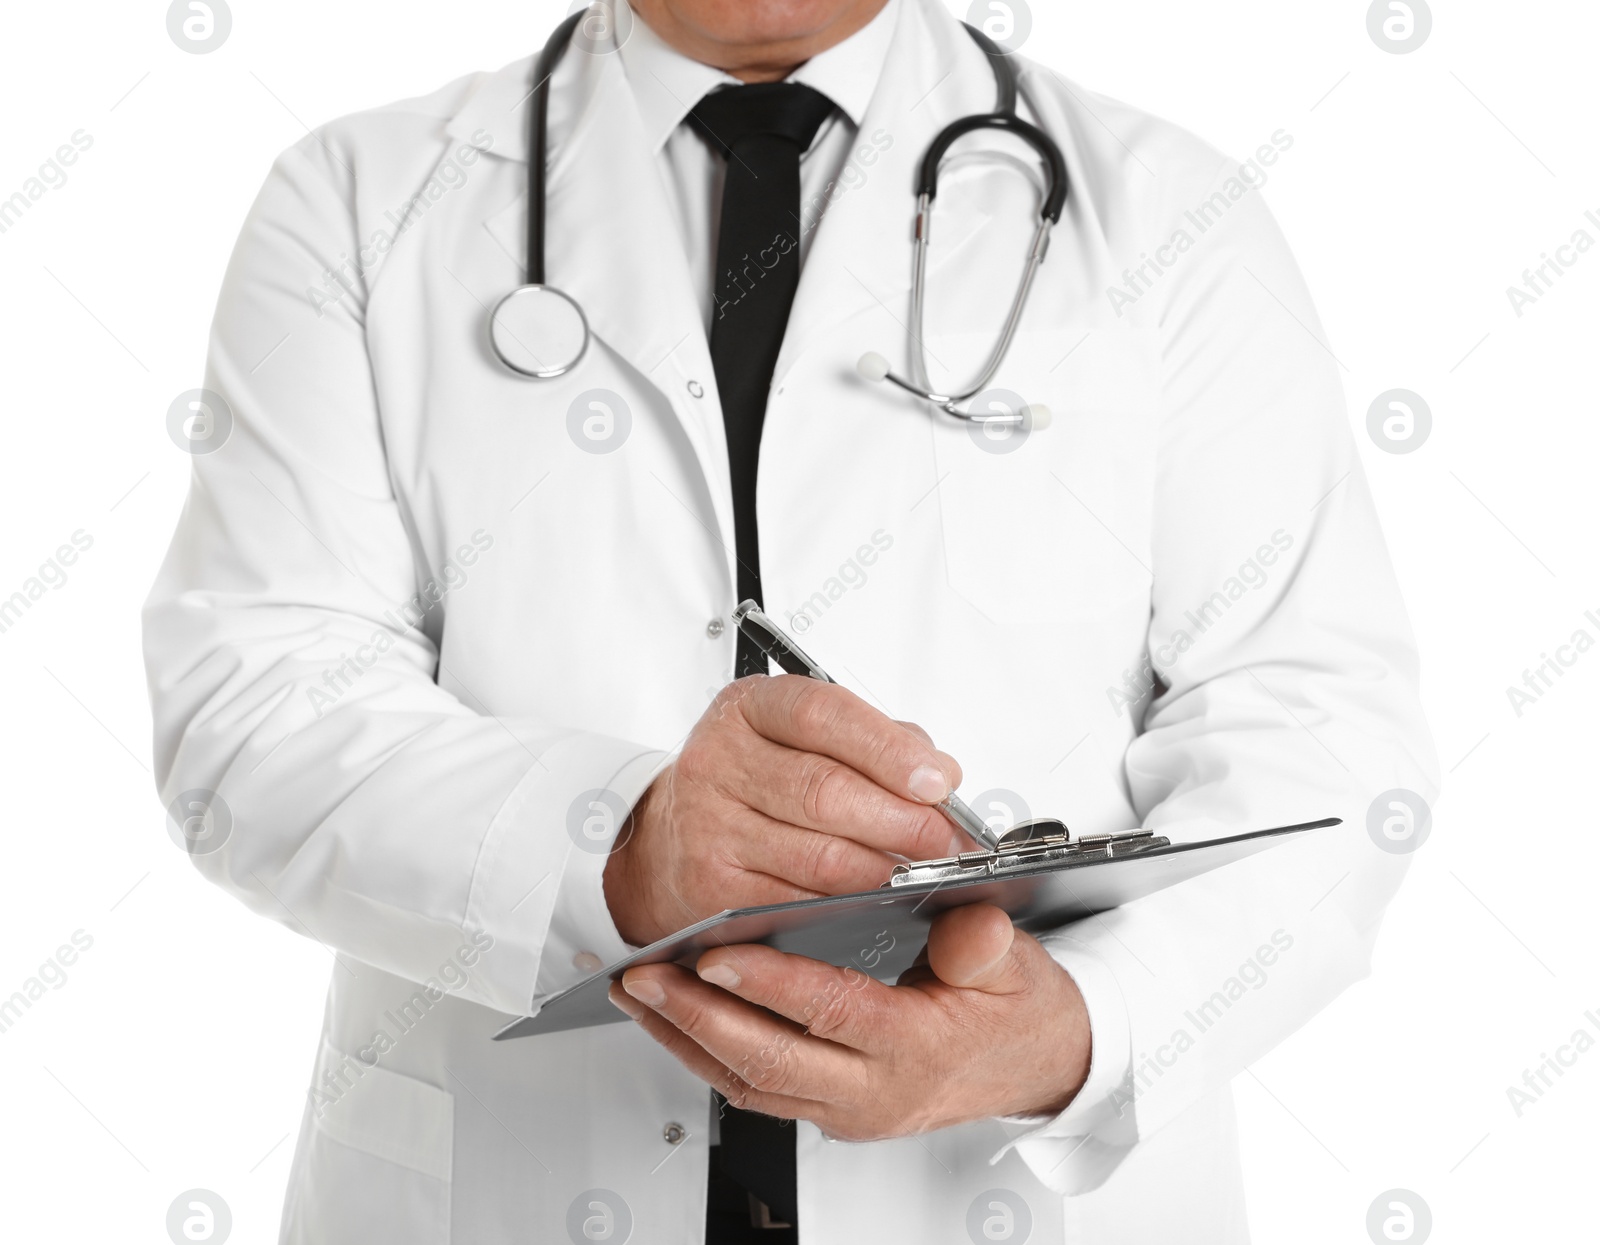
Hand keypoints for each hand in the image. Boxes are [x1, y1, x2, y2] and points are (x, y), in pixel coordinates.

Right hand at [603, 675, 965, 946]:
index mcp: (750, 708)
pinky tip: (874, 901)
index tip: (936, 781)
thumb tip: (941, 774)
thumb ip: (877, 744)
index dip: (887, 750)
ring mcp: (709, 826)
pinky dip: (848, 906)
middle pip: (825, 791)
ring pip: (818, 856)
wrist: (669, 840)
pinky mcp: (710, 887)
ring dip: (884, 869)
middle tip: (946, 841)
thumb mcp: (803, 739)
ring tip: (921, 872)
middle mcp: (719, 760)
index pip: (822, 715)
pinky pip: (797, 904)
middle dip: (901, 821)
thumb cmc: (754, 783)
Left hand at [607, 903, 1091, 1136]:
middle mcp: (876, 1090)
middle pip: (771, 1061)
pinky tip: (678, 1023)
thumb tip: (968, 926)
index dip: (770, 984)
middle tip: (648, 976)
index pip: (832, 1012)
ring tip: (642, 995)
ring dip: (688, 1041)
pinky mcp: (833, 1113)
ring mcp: (850, 1110)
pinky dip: (709, 1058)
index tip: (716, 953)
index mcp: (918, 1046)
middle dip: (699, 1018)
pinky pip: (758, 1092)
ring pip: (751, 1084)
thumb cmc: (1018, 1010)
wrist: (1037, 1067)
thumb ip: (987, 944)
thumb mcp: (1020, 965)